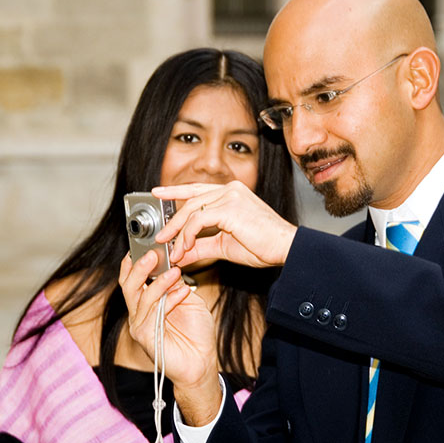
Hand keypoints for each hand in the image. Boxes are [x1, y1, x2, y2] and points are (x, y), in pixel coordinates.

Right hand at [119, 251, 222, 423]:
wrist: (201, 363)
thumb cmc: (196, 333)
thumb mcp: (189, 300)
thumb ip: (177, 284)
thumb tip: (172, 264)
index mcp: (147, 302)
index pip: (133, 277)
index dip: (136, 260)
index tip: (148, 243)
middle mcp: (140, 312)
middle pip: (129, 284)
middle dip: (139, 266)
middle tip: (153, 252)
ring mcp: (140, 325)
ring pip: (139, 296)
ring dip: (157, 280)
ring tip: (173, 270)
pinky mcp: (145, 336)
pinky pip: (152, 312)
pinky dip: (167, 298)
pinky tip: (181, 289)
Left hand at [153, 181, 297, 268]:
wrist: (285, 248)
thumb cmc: (262, 246)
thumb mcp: (223, 246)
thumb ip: (201, 246)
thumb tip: (180, 253)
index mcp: (231, 192)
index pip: (197, 189)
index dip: (175, 191)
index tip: (158, 193)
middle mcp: (230, 189)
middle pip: (190, 200)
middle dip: (172, 220)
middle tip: (160, 237)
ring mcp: (230, 196)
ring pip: (191, 211)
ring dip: (178, 233)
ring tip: (172, 251)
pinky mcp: (229, 208)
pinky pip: (198, 220)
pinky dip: (188, 235)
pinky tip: (186, 248)